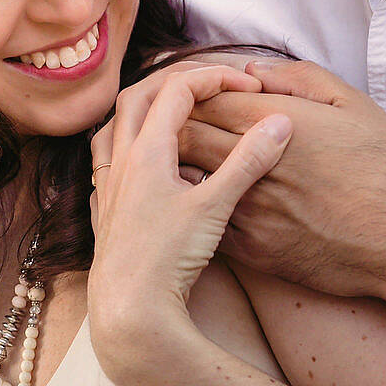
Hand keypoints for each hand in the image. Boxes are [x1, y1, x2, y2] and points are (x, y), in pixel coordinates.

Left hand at [87, 64, 291, 378]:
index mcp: (146, 149)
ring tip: (173, 109)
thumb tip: (280, 122)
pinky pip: (108, 156)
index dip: (214, 77)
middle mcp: (120, 159)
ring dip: (145, 107)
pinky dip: (128, 140)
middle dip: (175, 80)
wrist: (129, 307)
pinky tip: (144, 156)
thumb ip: (248, 162)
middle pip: (138, 95)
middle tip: (210, 82)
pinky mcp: (106, 206)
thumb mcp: (216, 207)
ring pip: (117, 124)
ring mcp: (108, 182)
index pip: (177, 88)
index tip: (247, 86)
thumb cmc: (168, 258)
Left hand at [177, 59, 385, 298]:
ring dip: (178, 166)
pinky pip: (203, 220)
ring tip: (179, 160)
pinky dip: (195, 206)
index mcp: (275, 122)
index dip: (195, 95)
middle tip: (181, 126)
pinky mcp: (251, 247)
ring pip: (185, 179)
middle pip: (185, 135)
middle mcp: (254, 163)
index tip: (203, 99)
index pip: (205, 98)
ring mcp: (249, 208)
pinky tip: (198, 201)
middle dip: (177, 126)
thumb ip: (297, 77)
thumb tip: (251, 70)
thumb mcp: (351, 103)